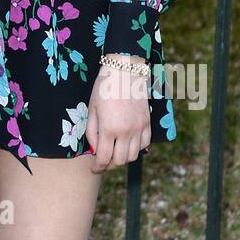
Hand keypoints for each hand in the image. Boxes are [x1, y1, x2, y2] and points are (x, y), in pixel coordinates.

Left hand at [85, 58, 151, 172]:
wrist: (125, 70)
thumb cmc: (104, 87)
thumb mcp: (92, 109)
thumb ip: (92, 132)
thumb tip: (95, 149)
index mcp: (108, 129)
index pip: (103, 158)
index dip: (98, 167)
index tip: (94, 169)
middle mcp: (126, 132)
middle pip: (119, 161)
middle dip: (109, 165)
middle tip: (103, 163)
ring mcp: (139, 128)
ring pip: (133, 156)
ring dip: (123, 159)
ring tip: (115, 154)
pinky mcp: (148, 123)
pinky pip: (145, 144)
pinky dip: (136, 149)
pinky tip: (128, 145)